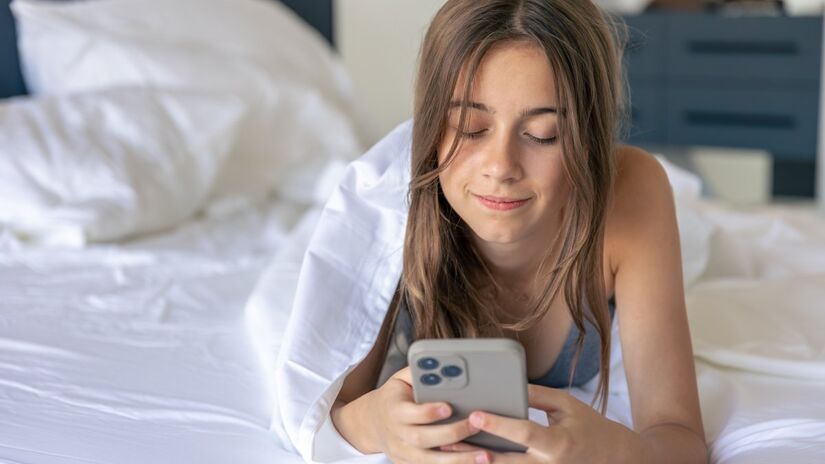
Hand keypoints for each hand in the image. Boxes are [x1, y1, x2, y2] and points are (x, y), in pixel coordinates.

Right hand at [367, 366, 491, 462]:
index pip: (411, 414)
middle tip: (476, 425)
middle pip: (422, 439)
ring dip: (458, 459)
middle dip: (451, 433)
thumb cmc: (394, 397)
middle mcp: (396, 434)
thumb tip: (439, 362)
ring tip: (483, 456)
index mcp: (394, 410)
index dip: (429, 412)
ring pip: (429, 461)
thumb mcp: (399, 379)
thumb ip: (418, 372)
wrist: (372, 422)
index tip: (450, 407)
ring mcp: (402, 453)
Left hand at [455, 384, 638, 462]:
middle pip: (505, 461)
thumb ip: (537, 396)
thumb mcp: (567, 405)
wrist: (612, 458)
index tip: (476, 415)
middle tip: (447, 439)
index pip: (524, 434)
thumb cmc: (589, 426)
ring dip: (476, 461)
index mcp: (557, 444)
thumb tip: (508, 386)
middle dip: (474, 450)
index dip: (499, 424)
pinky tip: (471, 458)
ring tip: (449, 450)